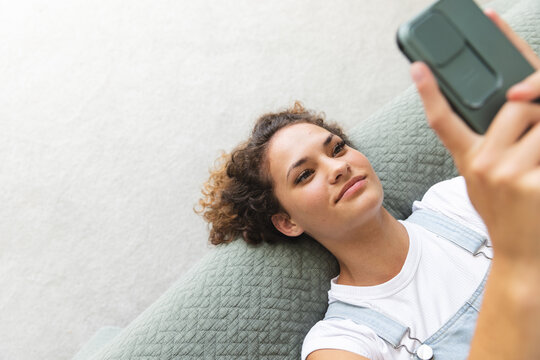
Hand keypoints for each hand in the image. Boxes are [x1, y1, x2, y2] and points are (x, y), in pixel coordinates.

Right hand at [411, 10, 539, 263]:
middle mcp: (483, 164)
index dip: (429, 92)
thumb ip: (488, 149)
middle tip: (538, 134)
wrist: (520, 256)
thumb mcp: (483, 182)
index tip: (419, 68)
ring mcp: (507, 174)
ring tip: (538, 163)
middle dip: (535, 111)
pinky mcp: (534, 183)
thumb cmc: (505, 215)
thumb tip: (516, 108)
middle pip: (515, 107)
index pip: (442, 120)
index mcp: (468, 160)